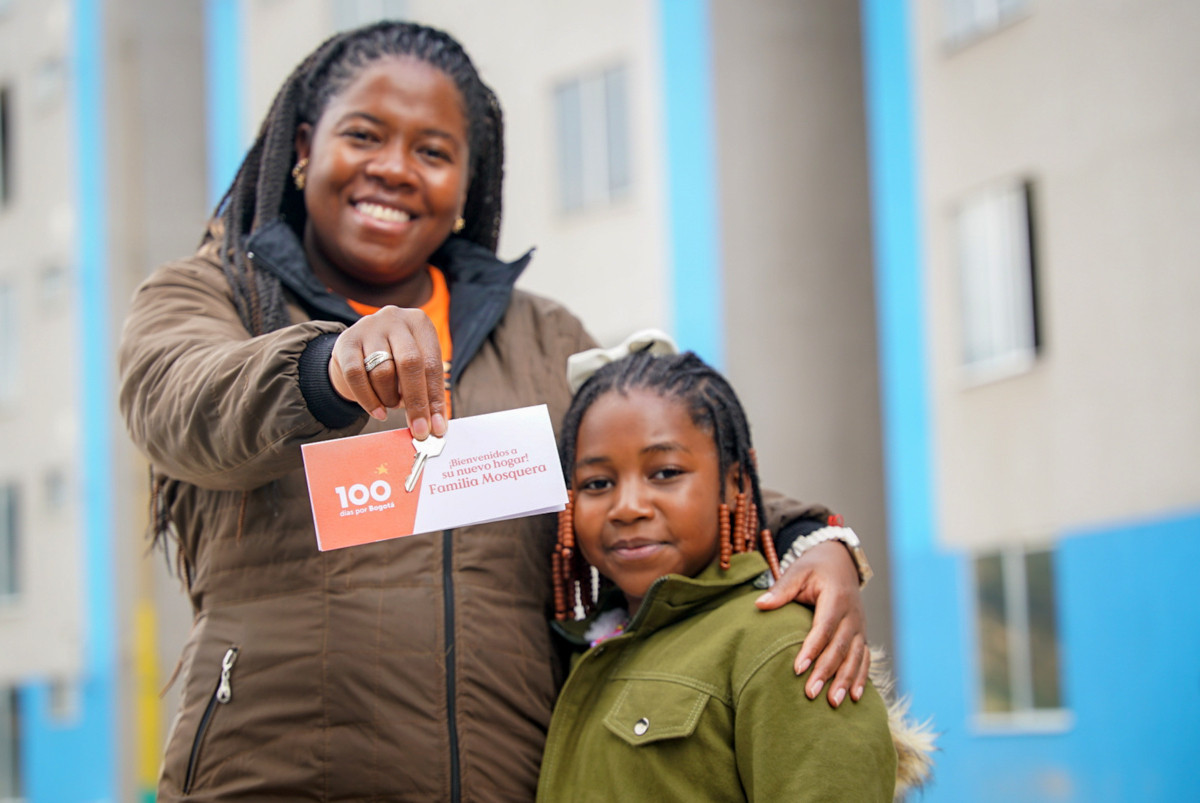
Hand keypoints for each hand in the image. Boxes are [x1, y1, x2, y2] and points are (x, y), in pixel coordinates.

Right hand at [328, 306, 447, 439]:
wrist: (356, 349)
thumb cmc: (394, 360)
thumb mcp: (415, 367)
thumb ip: (426, 390)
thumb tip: (436, 425)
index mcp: (419, 323)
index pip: (432, 365)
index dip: (435, 399)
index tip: (438, 427)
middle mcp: (395, 318)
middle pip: (409, 364)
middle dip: (416, 402)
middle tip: (419, 430)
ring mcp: (368, 327)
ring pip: (382, 372)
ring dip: (390, 398)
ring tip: (392, 404)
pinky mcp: (346, 341)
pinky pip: (356, 376)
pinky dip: (368, 399)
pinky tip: (378, 411)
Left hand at [755, 541, 868, 707]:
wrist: (840, 563)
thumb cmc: (814, 569)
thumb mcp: (798, 571)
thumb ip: (781, 589)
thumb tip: (759, 604)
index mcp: (836, 598)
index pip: (824, 627)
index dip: (812, 649)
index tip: (798, 669)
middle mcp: (852, 615)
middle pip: (840, 647)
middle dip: (827, 672)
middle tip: (811, 694)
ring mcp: (859, 627)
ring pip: (855, 657)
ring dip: (845, 681)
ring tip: (833, 703)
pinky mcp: (861, 636)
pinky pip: (865, 659)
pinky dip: (861, 678)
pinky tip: (855, 698)